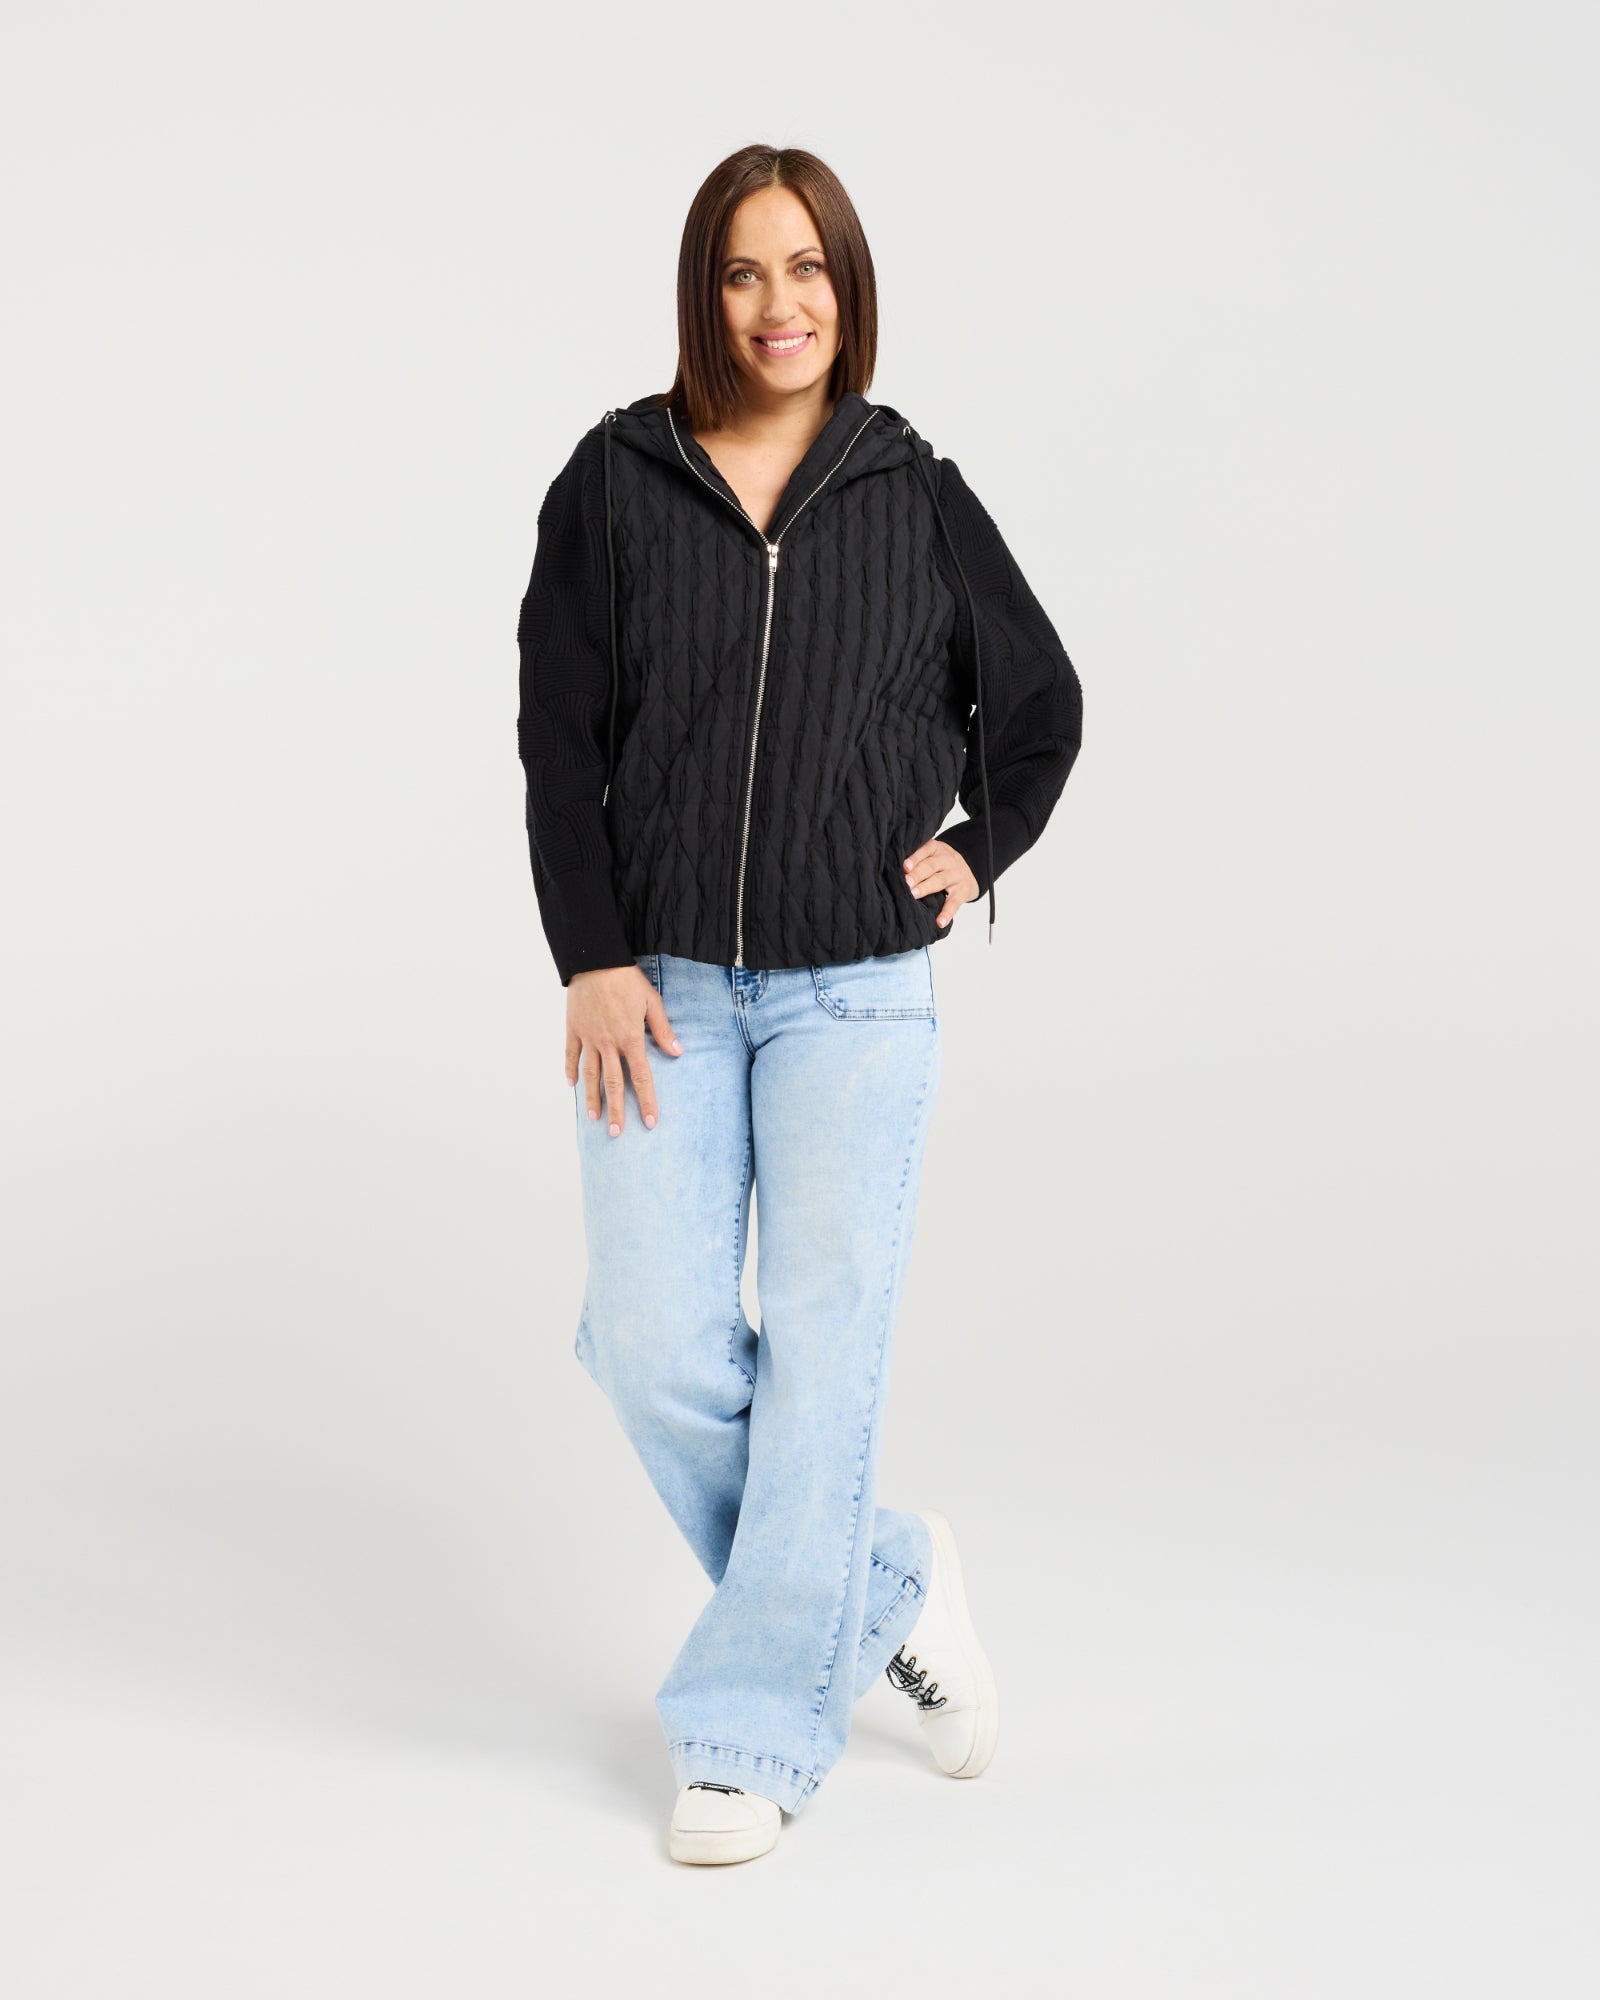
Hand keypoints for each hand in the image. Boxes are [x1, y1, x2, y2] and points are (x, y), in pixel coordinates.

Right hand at [566, 964, 682, 1136]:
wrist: (595, 959)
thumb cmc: (626, 979)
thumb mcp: (651, 1002)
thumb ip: (663, 1030)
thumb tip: (677, 1052)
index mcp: (630, 1038)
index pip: (641, 1077)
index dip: (647, 1101)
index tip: (649, 1122)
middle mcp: (608, 1043)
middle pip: (613, 1083)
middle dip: (616, 1110)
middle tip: (616, 1133)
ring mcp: (588, 1037)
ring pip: (590, 1074)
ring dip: (592, 1098)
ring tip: (594, 1119)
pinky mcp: (573, 1029)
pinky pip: (570, 1054)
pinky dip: (569, 1070)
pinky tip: (570, 1086)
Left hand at [901, 838, 979, 927]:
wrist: (972, 867)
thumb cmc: (943, 862)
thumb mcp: (934, 854)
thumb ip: (918, 859)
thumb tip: (893, 871)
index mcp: (937, 849)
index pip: (925, 850)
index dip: (915, 858)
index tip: (905, 866)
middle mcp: (947, 861)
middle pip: (931, 866)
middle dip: (917, 874)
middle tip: (906, 882)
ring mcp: (956, 877)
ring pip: (940, 881)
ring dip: (926, 888)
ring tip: (914, 895)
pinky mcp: (962, 892)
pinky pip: (954, 903)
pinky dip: (947, 913)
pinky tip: (939, 922)